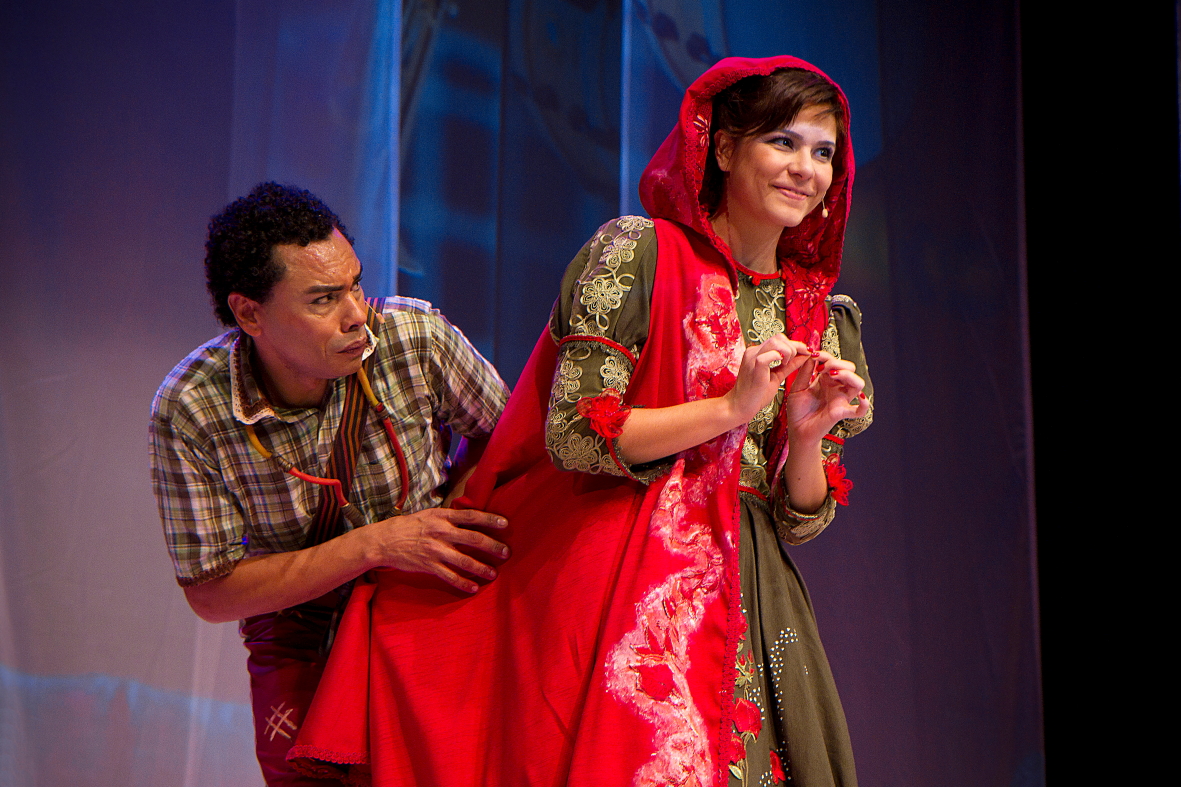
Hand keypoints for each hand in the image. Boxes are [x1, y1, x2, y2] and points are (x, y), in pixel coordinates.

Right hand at [365, 508, 508, 593]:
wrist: (384, 541)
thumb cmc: (409, 526)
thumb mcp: (429, 514)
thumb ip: (449, 517)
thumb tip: (470, 517)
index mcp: (442, 517)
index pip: (471, 516)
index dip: (489, 519)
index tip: (505, 524)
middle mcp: (441, 533)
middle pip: (473, 539)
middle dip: (492, 546)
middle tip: (506, 552)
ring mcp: (436, 551)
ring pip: (464, 561)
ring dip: (481, 568)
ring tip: (494, 573)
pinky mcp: (429, 566)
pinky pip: (450, 576)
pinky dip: (463, 583)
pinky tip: (474, 588)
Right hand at [723, 335, 812, 424]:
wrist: (740, 407)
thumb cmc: (756, 394)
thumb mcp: (776, 377)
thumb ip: (789, 365)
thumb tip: (803, 356)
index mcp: (757, 353)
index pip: (779, 339)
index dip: (795, 344)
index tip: (806, 352)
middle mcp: (753, 351)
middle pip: (779, 337)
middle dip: (794, 347)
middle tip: (798, 359)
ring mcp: (752, 357)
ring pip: (776, 342)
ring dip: (788, 351)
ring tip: (787, 364)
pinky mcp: (754, 366)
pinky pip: (770, 355)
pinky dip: (780, 357)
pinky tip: (783, 364)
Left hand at [783, 351, 868, 443]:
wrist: (796, 430)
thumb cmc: (798, 410)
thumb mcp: (797, 387)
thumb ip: (804, 372)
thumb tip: (811, 355)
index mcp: (826, 380)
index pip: (834, 362)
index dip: (826, 356)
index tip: (813, 355)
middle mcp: (836, 387)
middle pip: (849, 368)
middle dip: (837, 362)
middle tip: (822, 367)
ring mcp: (840, 399)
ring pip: (857, 383)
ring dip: (847, 375)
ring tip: (832, 374)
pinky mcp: (841, 412)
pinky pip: (859, 410)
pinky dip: (864, 404)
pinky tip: (860, 398)